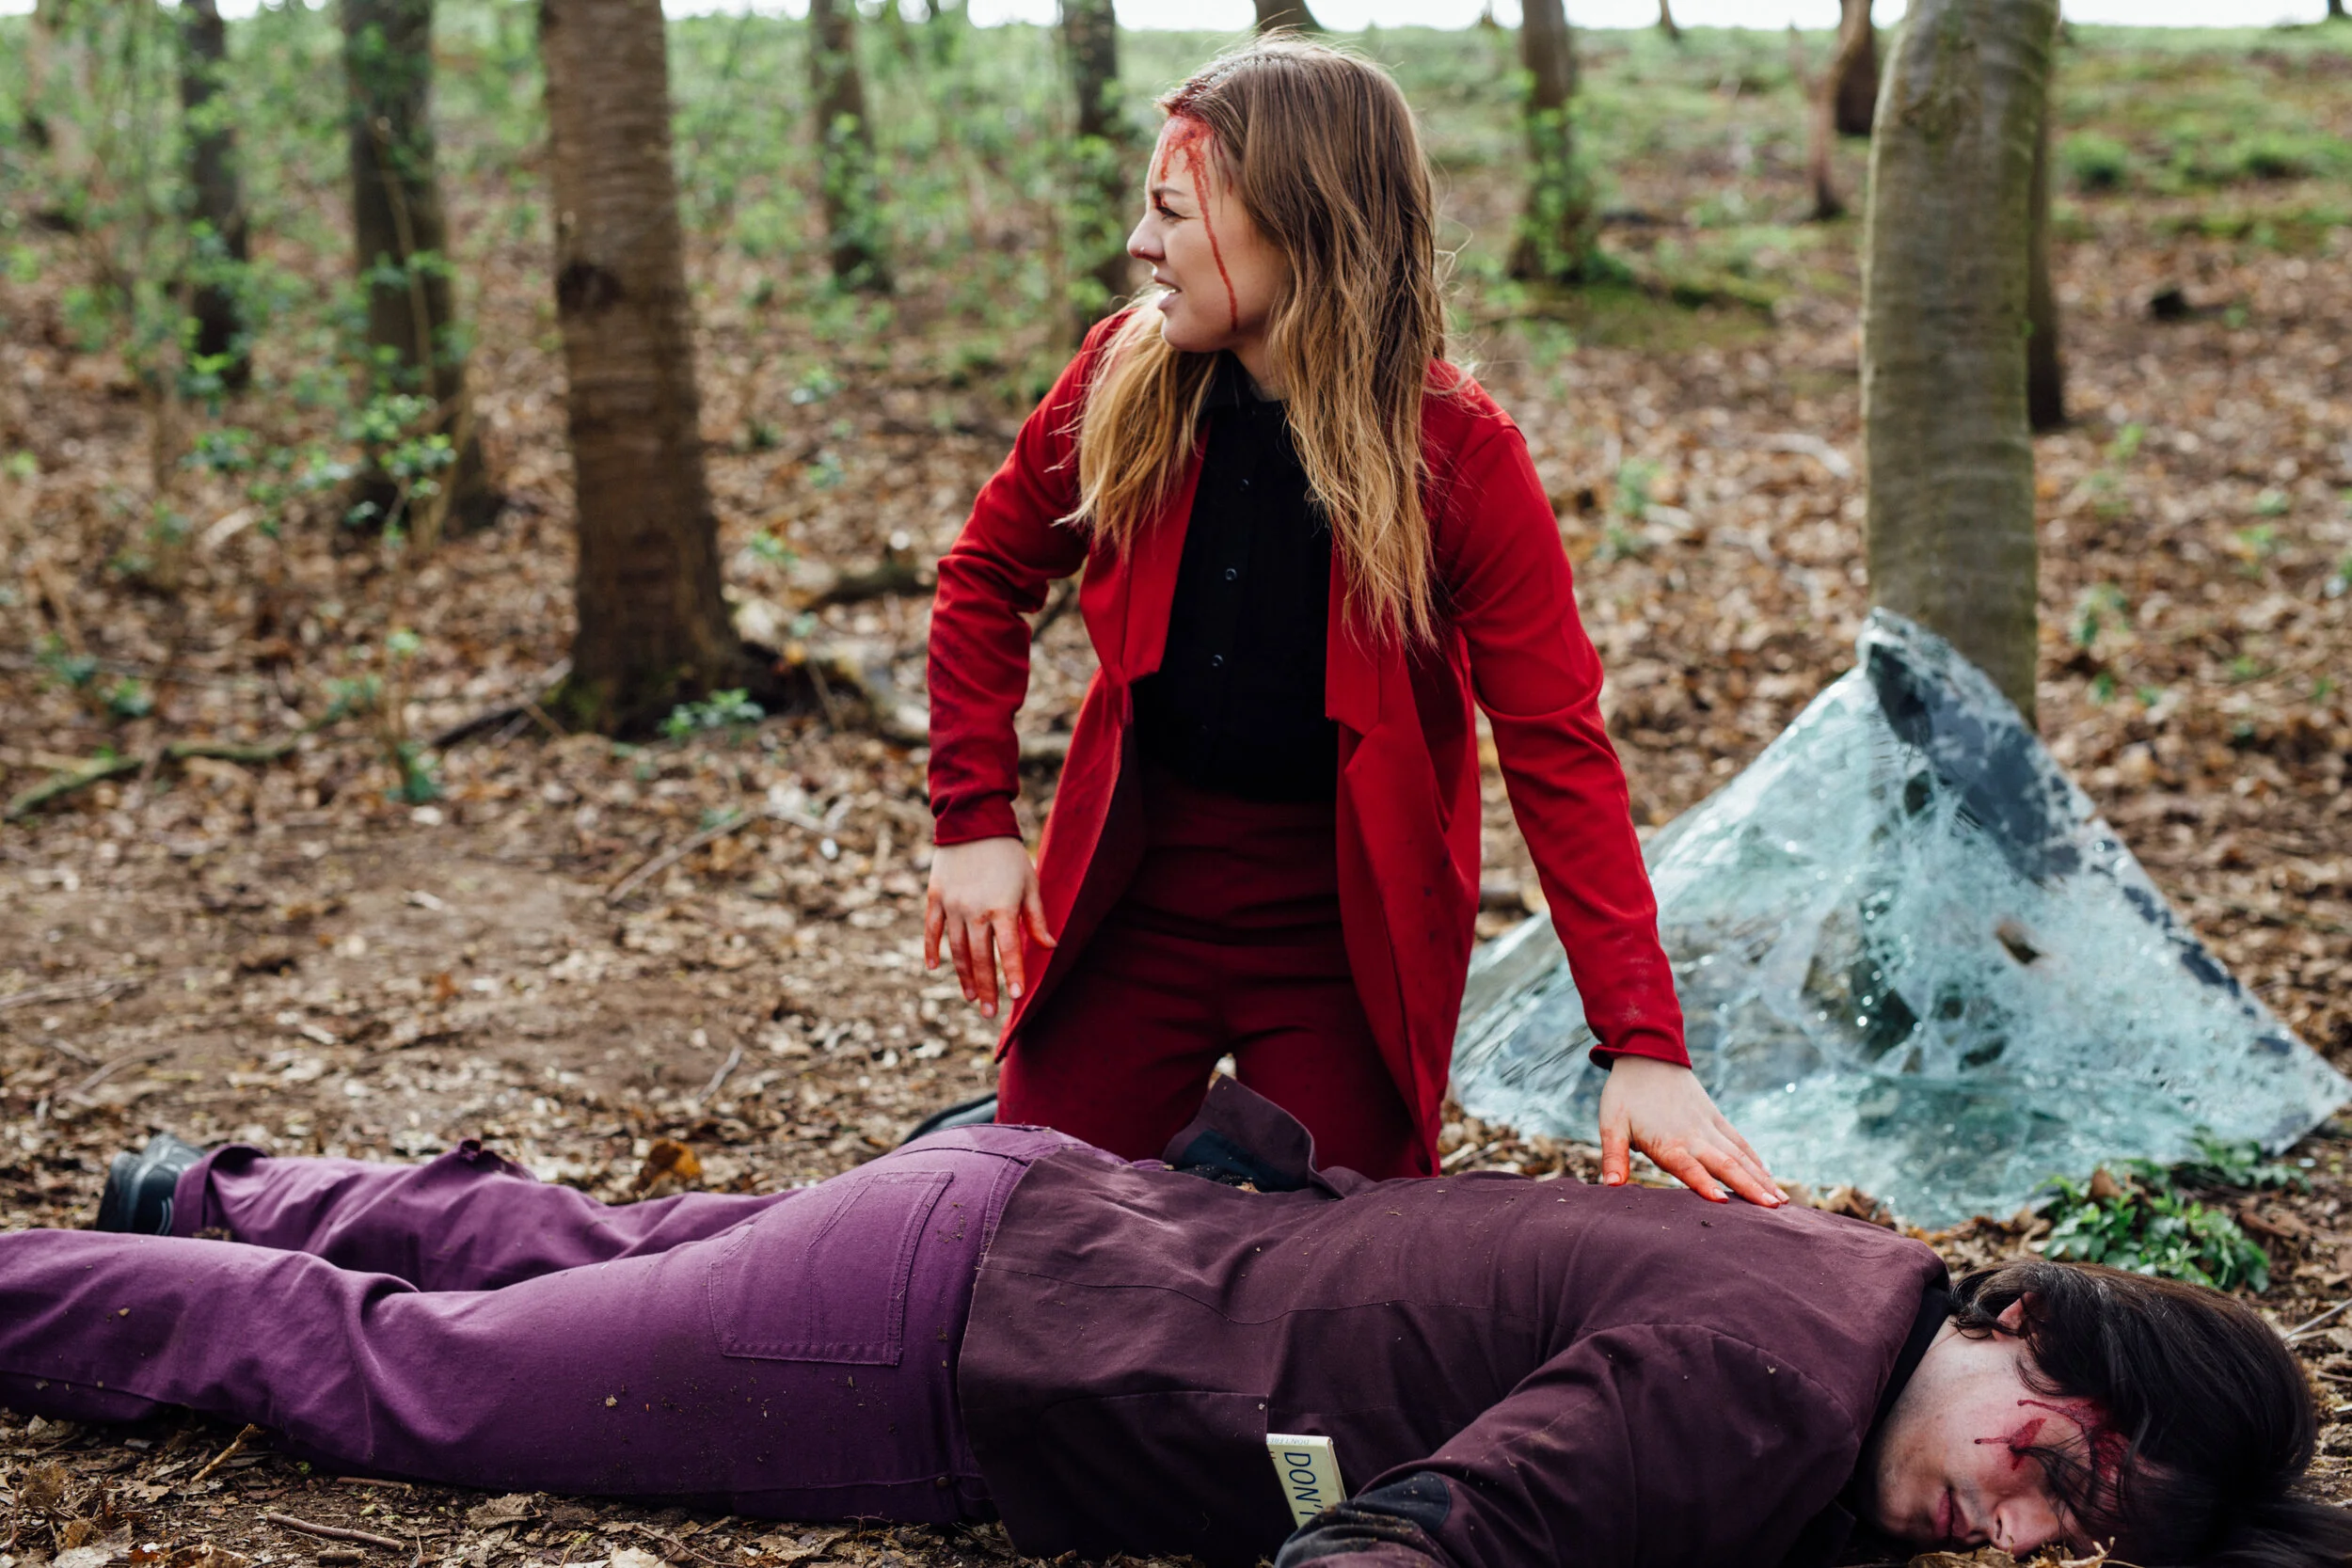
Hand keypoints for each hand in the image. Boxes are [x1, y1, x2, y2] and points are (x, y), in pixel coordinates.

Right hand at [924, 837, 1054, 1019]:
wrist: (973, 822)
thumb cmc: (1008, 855)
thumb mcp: (1030, 883)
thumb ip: (1036, 918)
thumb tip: (1050, 948)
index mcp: (1002, 907)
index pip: (1009, 949)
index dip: (1013, 973)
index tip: (1017, 997)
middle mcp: (974, 910)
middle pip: (981, 957)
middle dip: (987, 987)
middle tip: (990, 1012)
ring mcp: (952, 905)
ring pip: (957, 949)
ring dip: (964, 975)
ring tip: (971, 997)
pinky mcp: (936, 898)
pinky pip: (932, 930)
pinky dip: (931, 950)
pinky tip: (934, 969)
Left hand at [1596, 1056, 1783, 1205]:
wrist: (1646, 1053)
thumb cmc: (1625, 1093)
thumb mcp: (1611, 1123)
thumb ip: (1613, 1155)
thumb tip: (1610, 1186)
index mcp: (1667, 1141)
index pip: (1688, 1168)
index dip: (1704, 1184)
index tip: (1724, 1202)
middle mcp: (1693, 1136)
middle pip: (1725, 1165)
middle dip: (1749, 1188)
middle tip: (1772, 1210)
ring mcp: (1708, 1126)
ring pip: (1739, 1155)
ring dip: (1760, 1178)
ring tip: (1781, 1201)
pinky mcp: (1715, 1117)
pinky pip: (1739, 1140)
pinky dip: (1754, 1158)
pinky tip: (1768, 1175)